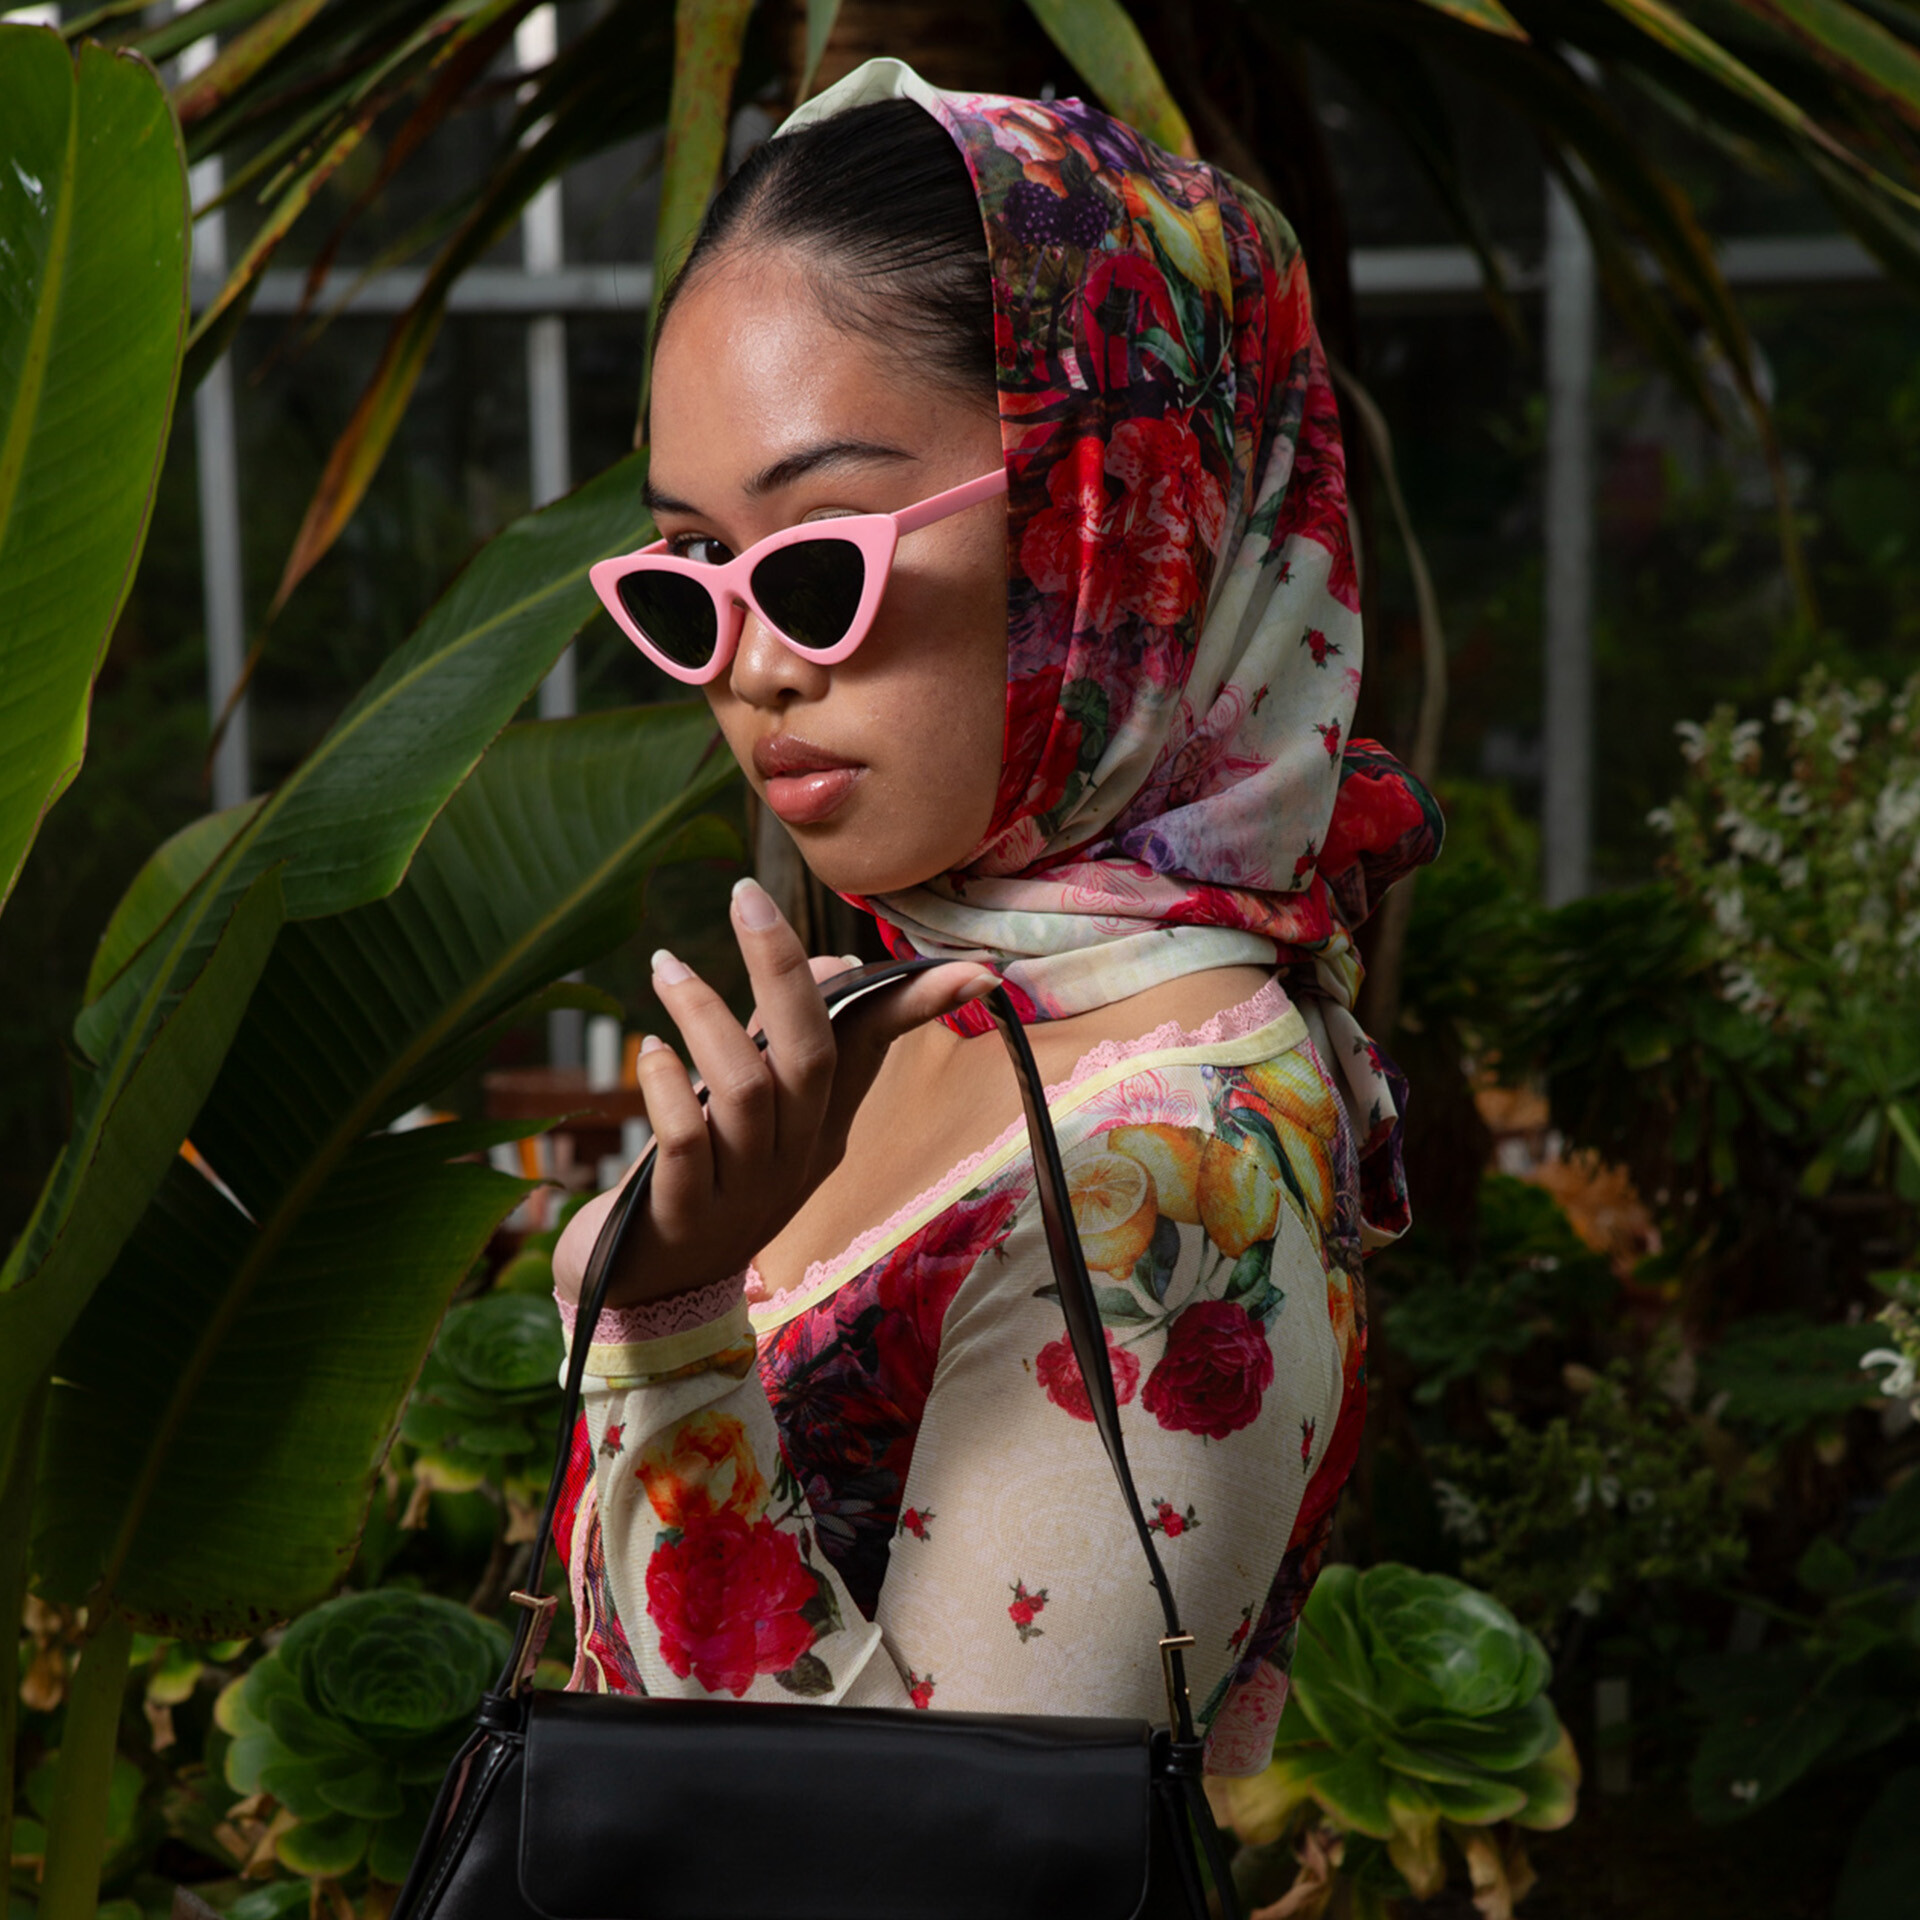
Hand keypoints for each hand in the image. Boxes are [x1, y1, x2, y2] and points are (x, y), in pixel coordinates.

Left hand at [552, 878, 992, 1308]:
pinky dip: (664, 1086)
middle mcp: (793, 1155)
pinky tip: (645, 1054)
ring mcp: (743, 1188)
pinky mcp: (682, 1214)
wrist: (650, 1295)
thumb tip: (838, 963)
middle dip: (784, 969)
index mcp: (820, 1125)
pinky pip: (686, 1139)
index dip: (920, 1006)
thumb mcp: (761, 1115)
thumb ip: (790, 1044)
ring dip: (703, 1015)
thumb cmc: (703, 1182)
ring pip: (744, 1087)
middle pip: (811, 1053)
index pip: (875, 1049)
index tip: (976, 969)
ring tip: (666, 969)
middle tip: (747, 895)